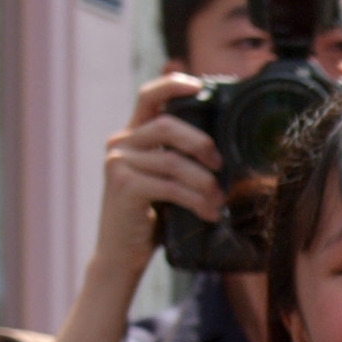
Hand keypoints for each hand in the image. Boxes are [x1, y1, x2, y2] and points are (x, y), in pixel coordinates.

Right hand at [90, 71, 227, 272]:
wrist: (121, 256)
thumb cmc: (150, 219)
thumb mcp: (165, 181)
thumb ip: (179, 160)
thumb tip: (223, 152)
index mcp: (131, 136)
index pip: (148, 97)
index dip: (172, 85)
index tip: (199, 84)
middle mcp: (120, 144)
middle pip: (167, 126)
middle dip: (201, 143)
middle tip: (220, 165)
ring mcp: (118, 164)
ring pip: (172, 161)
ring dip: (204, 182)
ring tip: (219, 200)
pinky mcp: (123, 186)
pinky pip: (169, 186)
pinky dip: (195, 200)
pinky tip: (209, 213)